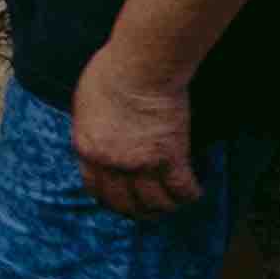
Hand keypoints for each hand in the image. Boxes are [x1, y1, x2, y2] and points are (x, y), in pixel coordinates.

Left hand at [70, 42, 199, 217]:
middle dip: (136, 210)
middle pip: (124, 203)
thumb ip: (91, 127)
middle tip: (148, 209)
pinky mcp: (170, 157)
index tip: (119, 201)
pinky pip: (182, 189)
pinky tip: (194, 191)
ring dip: (165, 207)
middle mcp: (111, 163)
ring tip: (173, 203)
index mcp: (87, 148)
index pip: (95, 188)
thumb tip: (99, 134)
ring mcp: (140, 163)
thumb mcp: (85, 103)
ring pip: (155, 202)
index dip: (109, 199)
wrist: (139, 68)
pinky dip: (189, 194)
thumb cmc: (110, 72)